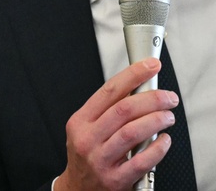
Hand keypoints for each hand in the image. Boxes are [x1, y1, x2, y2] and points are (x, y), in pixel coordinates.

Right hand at [54, 58, 177, 190]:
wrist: (78, 188)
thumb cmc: (86, 155)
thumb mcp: (85, 129)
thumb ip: (106, 112)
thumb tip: (138, 90)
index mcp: (80, 121)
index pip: (108, 91)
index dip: (132, 76)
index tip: (149, 66)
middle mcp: (88, 138)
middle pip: (123, 110)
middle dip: (151, 99)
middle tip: (168, 97)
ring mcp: (100, 159)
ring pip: (132, 133)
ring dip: (156, 121)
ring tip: (168, 116)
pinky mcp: (115, 179)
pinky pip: (141, 161)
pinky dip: (157, 149)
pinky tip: (164, 141)